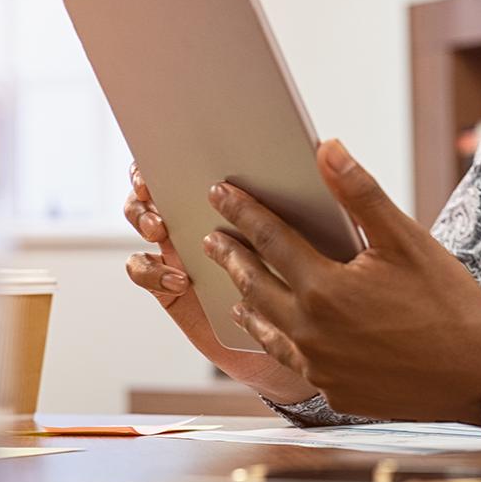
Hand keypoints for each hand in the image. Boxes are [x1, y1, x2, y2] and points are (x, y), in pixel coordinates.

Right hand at [122, 162, 318, 404]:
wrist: (322, 338)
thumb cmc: (330, 279)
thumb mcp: (337, 230)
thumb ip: (335, 191)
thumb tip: (330, 149)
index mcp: (244, 191)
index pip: (206, 155)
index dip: (184, 144)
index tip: (181, 143)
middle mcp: (209, 215)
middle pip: (164, 180)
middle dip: (151, 177)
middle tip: (155, 183)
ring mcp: (187, 248)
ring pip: (146, 219)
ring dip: (143, 215)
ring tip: (161, 225)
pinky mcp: (174, 286)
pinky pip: (144, 270)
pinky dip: (150, 269)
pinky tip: (178, 279)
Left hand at [203, 139, 480, 423]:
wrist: (478, 375)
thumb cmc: (448, 303)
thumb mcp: (407, 239)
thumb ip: (361, 194)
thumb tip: (328, 149)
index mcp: (326, 289)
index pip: (271, 240)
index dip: (244, 212)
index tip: (222, 193)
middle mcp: (312, 332)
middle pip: (256, 286)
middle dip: (232, 256)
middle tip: (212, 238)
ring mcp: (320, 367)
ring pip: (267, 329)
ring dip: (246, 300)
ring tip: (234, 286)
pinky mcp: (334, 390)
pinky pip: (291, 361)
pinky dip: (274, 339)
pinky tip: (275, 332)